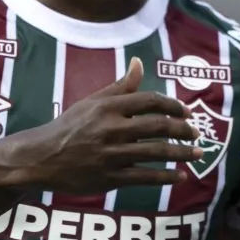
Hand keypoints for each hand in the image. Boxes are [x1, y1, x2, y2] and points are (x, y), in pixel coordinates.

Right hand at [12, 57, 202, 192]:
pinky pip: (145, 177)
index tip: (185, 112)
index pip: (149, 101)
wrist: (42, 157)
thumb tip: (139, 62)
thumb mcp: (92, 102)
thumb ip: (119, 86)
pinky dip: (166, 177)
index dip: (172, 106)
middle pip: (158, 126)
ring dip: (181, 153)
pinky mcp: (110, 177)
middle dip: (182, 130)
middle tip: (196, 133)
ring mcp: (111, 154)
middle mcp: (112, 129)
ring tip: (198, 154)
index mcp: (108, 107)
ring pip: (156, 152)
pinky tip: (180, 176)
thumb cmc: (69, 126)